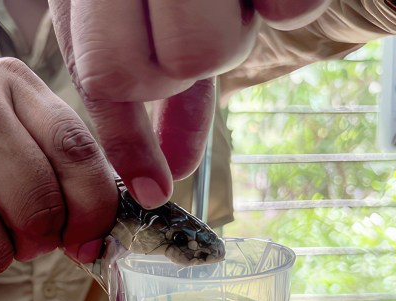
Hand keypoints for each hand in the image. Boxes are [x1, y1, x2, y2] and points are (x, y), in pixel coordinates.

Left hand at [49, 0, 329, 207]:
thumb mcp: (120, 11)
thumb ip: (139, 89)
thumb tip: (161, 178)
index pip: (107, 77)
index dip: (129, 141)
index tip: (153, 187)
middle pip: (167, 72)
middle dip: (180, 76)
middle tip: (183, 35)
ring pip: (217, 50)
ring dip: (229, 38)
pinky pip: (288, 9)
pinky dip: (281, 4)